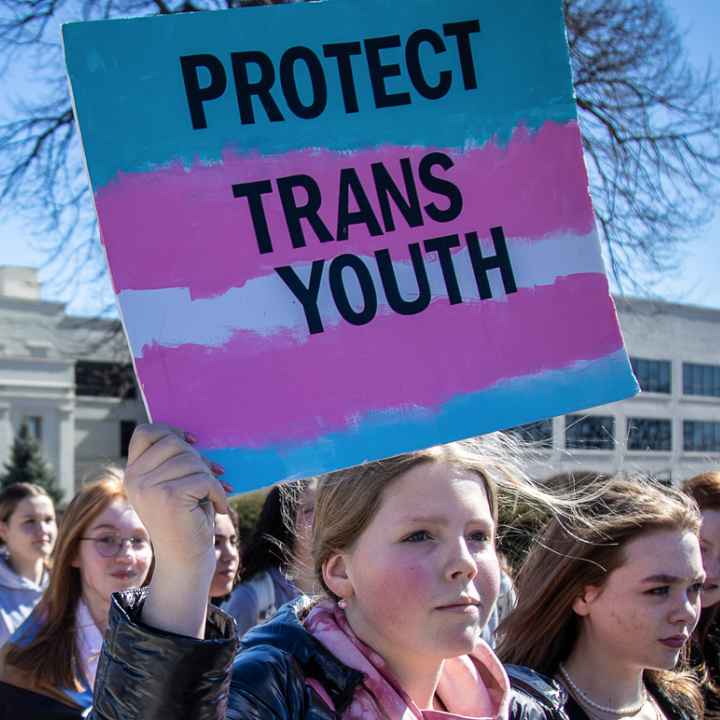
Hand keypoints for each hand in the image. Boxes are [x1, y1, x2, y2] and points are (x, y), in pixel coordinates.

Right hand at [125, 423, 229, 636]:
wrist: (185, 561)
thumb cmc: (187, 519)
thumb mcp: (175, 483)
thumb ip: (175, 460)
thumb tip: (190, 436)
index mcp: (133, 473)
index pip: (145, 432)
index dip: (170, 431)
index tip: (193, 443)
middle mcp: (134, 478)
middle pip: (174, 443)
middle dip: (199, 459)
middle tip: (210, 479)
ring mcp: (148, 487)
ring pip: (191, 460)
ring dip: (210, 477)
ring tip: (212, 497)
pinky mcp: (168, 497)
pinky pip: (204, 478)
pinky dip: (218, 491)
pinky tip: (219, 507)